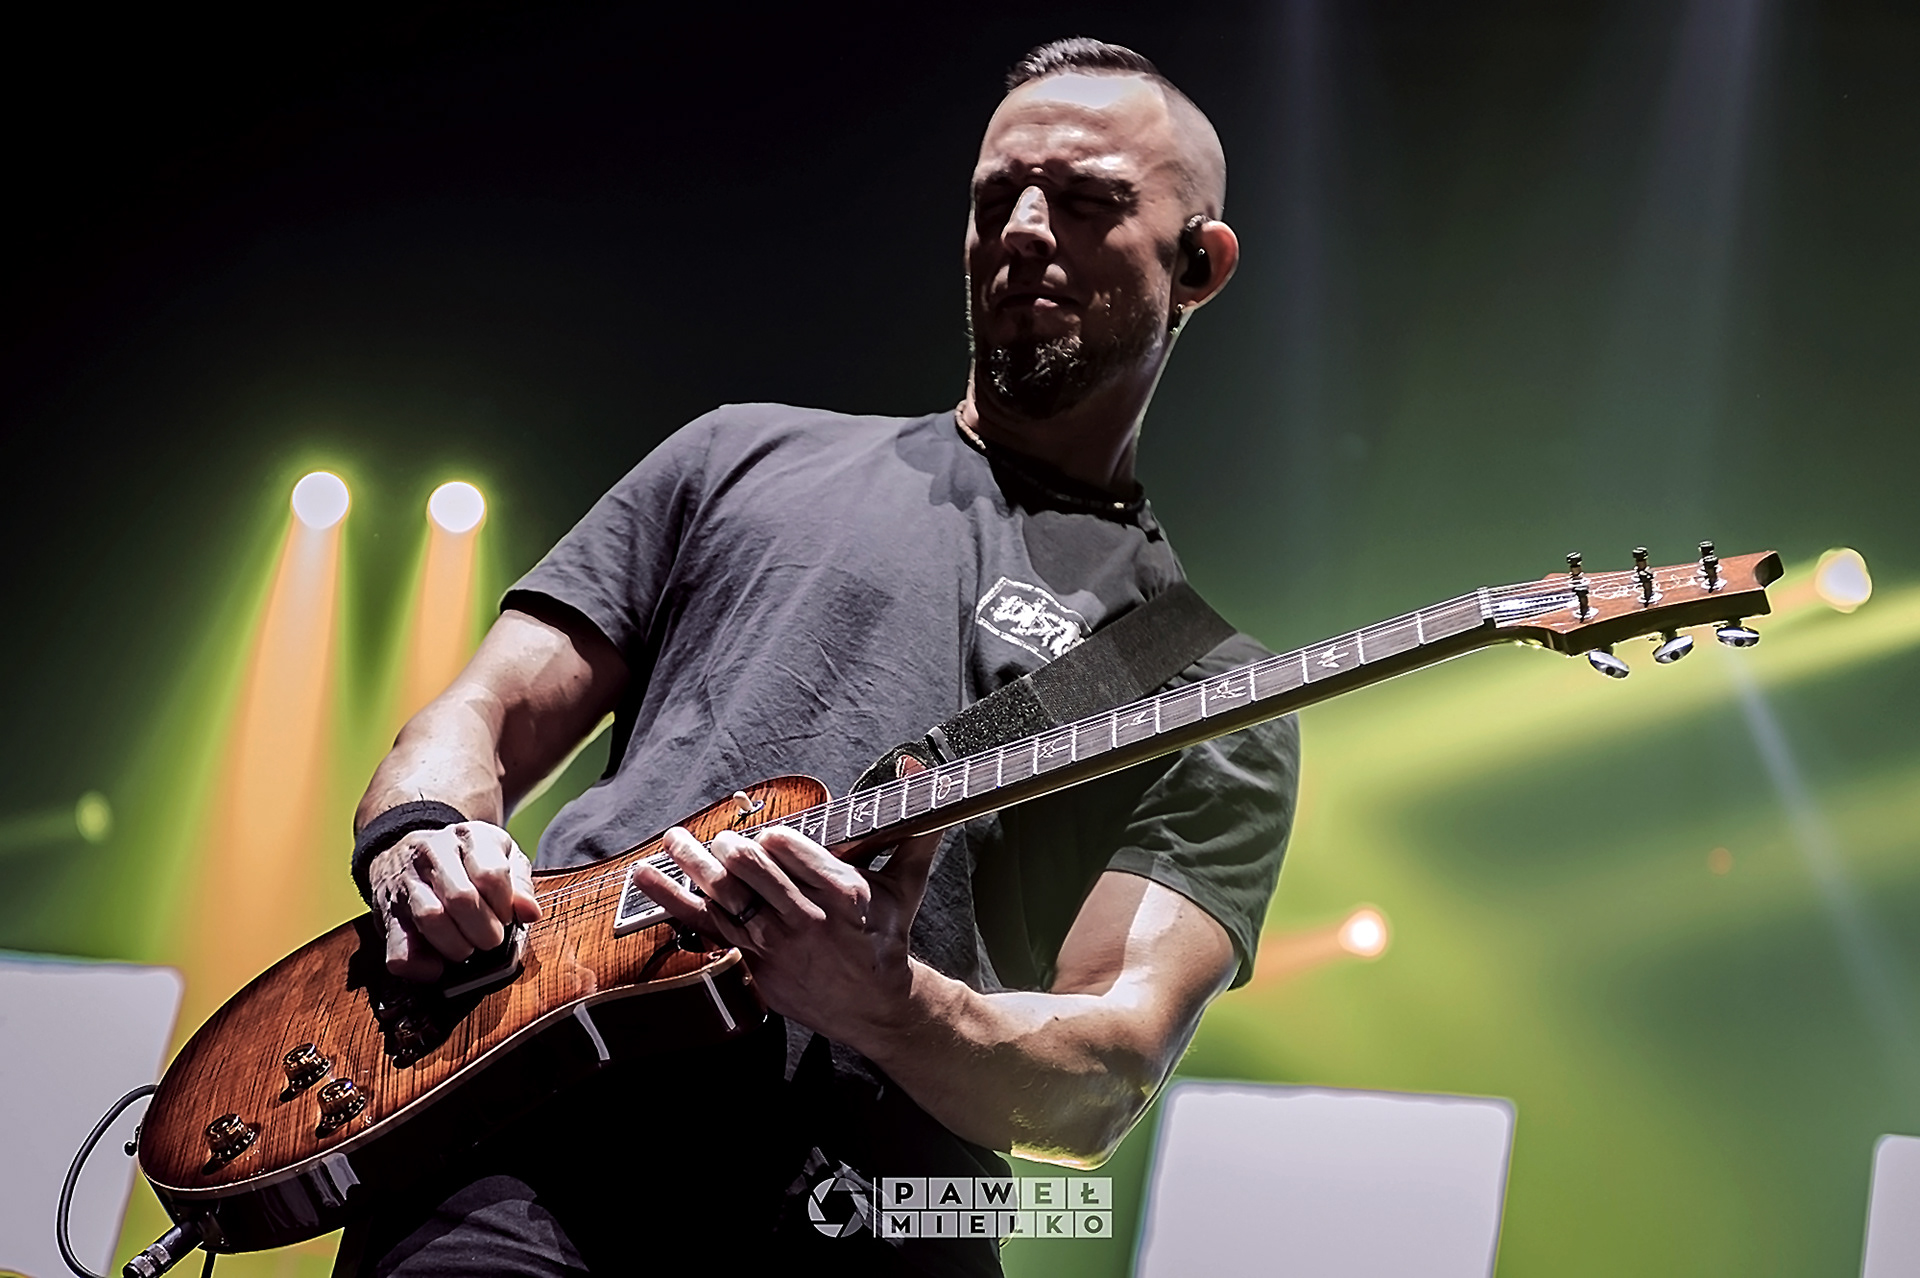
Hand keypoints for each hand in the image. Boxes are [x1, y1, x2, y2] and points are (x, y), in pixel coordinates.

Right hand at [367, 821, 541, 980]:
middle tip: (490, 939)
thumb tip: (530, 913)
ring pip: (430, 917)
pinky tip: (436, 966)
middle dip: (484, 931)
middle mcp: (433, 852)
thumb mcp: (501, 856)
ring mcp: (406, 881)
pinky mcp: (387, 912)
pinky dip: (419, 965)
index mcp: (469, 837)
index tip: (506, 917)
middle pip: (461, 898)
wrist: (409, 849)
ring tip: (466, 948)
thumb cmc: (466, 859)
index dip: (504, 906)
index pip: (491, 875)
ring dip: (456, 945)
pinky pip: (398, 948)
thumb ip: (519, 884)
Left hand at [634, 818, 943, 1048]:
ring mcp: (776, 944)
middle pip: (754, 875)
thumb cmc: (887, 937)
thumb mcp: (907, 885)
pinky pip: (706, 927)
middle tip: (718, 838)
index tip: (765, 834)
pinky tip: (647, 879)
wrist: (875, 1006)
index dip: (774, 841)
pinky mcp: (754, 963)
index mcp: (845, 895)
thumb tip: (917, 768)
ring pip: (725, 898)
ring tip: (675, 841)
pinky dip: (672, 901)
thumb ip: (913, 828)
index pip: (797, 855)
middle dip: (729, 850)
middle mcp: (807, 920)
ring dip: (694, 866)